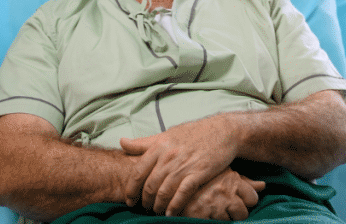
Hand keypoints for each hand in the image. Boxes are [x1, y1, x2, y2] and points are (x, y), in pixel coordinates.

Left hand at [121, 115, 237, 215]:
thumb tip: (122, 143)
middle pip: (149, 186)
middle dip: (145, 202)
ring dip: (158, 206)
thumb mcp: (167, 134)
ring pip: (163, 193)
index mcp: (159, 146)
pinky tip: (171, 213)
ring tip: (157, 212)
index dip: (131, 190)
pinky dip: (174, 206)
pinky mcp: (199, 173)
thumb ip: (144, 142)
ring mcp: (184, 165)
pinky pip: (182, 194)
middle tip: (145, 208)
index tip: (130, 200)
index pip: (138, 173)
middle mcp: (169, 156)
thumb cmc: (194, 133)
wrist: (223, 131)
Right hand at [179, 167, 265, 220]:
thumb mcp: (224, 174)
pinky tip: (204, 215)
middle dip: (236, 213)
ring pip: (228, 221)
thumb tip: (263, 185)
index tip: (238, 200)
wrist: (174, 181)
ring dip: (221, 218)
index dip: (247, 201)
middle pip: (243, 213)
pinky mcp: (201, 215)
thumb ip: (244, 182)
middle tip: (224, 208)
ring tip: (211, 209)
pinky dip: (209, 221)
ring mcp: (213, 205)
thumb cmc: (203, 178)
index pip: (252, 197)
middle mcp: (225, 192)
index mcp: (232, 180)